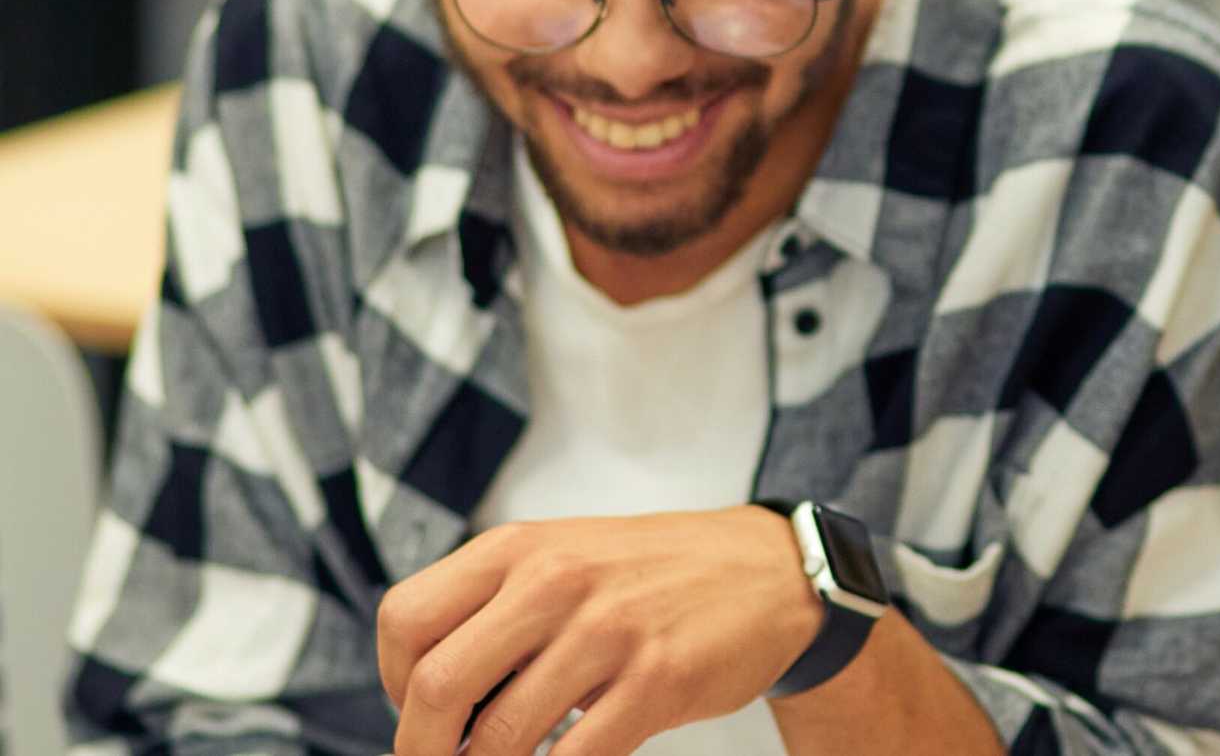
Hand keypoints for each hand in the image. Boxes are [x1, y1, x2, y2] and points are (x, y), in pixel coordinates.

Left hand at [376, 506, 827, 755]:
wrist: (767, 571)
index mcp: (520, 547)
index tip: (419, 712)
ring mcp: (608, 631)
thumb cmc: (649, 574)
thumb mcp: (564, 556)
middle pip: (436, 686)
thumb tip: (419, 692)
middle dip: (421, 750)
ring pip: (499, 737)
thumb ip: (496, 603)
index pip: (404, 620)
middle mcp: (555, 581)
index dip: (390, 684)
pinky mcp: (657, 680)